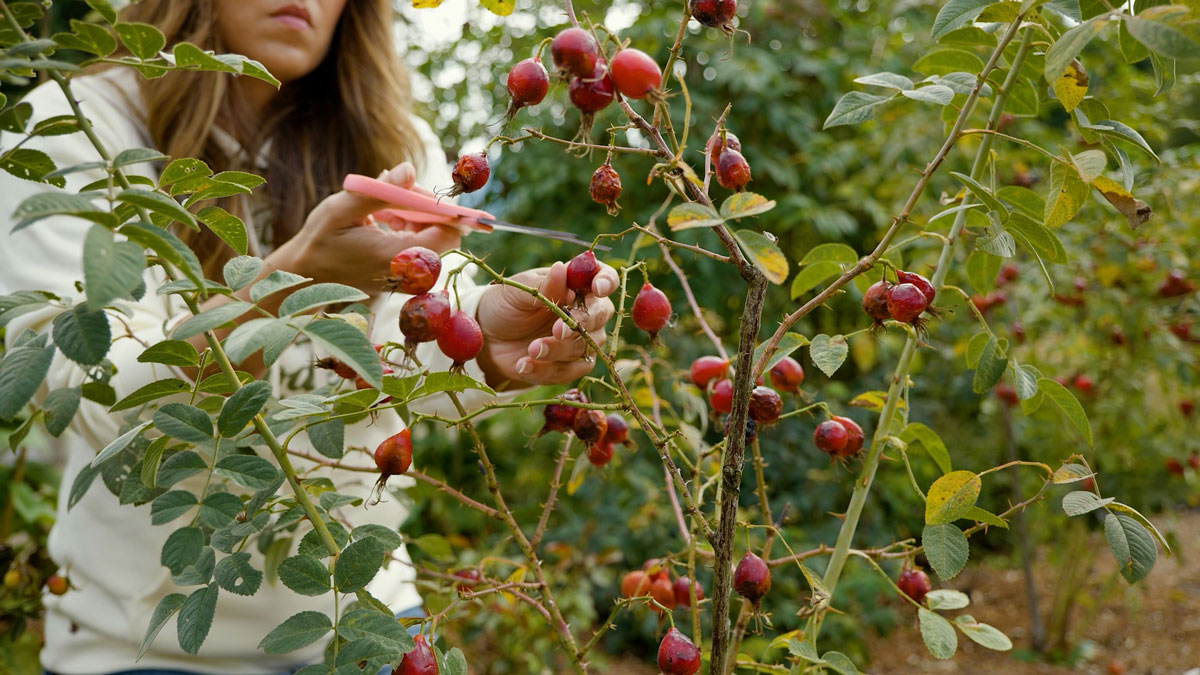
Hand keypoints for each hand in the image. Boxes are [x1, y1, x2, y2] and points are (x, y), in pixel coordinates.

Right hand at [268, 162, 472, 293]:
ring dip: (414, 217)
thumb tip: (410, 169)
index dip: (443, 209)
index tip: (419, 190)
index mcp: (397, 256)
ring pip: (432, 239)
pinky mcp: (402, 277)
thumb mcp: (342, 209)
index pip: (448, 234)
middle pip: (443, 234)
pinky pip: (419, 248)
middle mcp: (408, 273)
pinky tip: (383, 219)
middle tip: (395, 194)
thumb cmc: (320, 240)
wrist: (305, 274)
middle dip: (425, 209)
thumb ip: (379, 190)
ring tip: (383, 209)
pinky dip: (408, 229)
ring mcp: (407, 278)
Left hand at [475, 260, 618, 388]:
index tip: (597, 288)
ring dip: (557, 350)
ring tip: (531, 350)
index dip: (606, 281)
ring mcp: (581, 340)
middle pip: (599, 316)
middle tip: (557, 330)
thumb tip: (561, 269)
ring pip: (584, 347)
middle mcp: (585, 312)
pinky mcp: (569, 366)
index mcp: (576, 285)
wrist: (489, 339)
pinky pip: (567, 372)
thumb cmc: (505, 306)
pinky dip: (545, 370)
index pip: (604, 278)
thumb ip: (542, 286)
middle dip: (580, 324)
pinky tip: (523, 365)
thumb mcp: (516, 292)